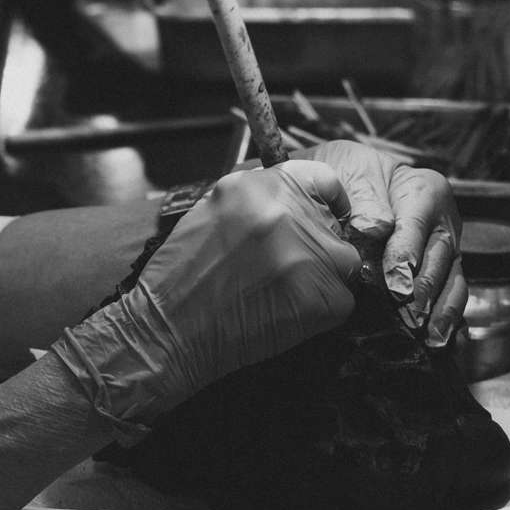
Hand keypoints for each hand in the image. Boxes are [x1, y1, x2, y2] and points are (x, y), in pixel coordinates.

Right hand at [50, 161, 362, 436]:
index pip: (324, 179)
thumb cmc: (181, 278)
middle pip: (333, 226)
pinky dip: (321, 312)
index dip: (328, 202)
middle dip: (317, 249)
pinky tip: (284, 316)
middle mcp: (286, 212)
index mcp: (258, 186)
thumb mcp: (213, 213)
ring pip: (343, 263)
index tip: (327, 218)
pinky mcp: (319, 296)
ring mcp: (306, 253)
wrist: (166, 330)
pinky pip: (341, 301)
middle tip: (283, 274)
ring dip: (322, 280)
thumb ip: (258, 200)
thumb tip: (298, 201)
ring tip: (279, 296)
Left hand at [309, 140, 465, 345]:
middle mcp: (442, 221)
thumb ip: (364, 198)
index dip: (406, 256)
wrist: (350, 183)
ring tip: (428, 337)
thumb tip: (375, 228)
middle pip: (438, 258)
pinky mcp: (443, 272)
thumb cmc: (351, 176)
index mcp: (425, 191)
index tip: (396, 284)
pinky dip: (446, 318)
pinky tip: (437, 339)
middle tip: (409, 317)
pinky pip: (451, 296)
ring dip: (440, 311)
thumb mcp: (353, 173)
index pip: (416, 226)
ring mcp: (445, 249)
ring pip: (452, 281)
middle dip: (423, 291)